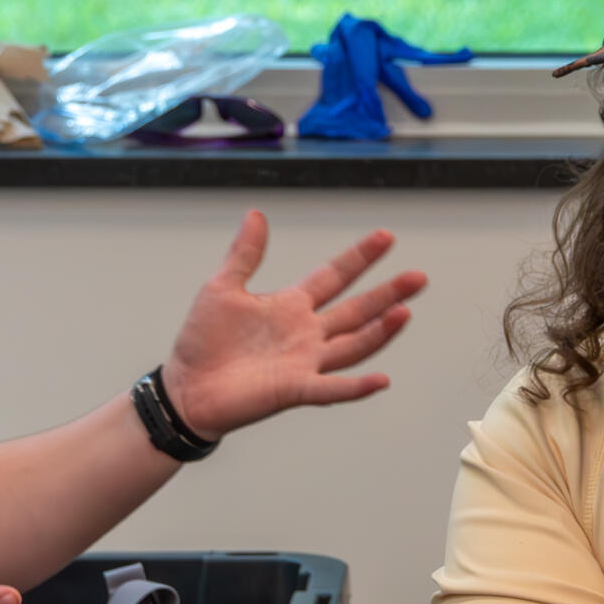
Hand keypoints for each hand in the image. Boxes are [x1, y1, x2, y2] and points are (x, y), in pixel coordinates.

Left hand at [159, 211, 426, 440]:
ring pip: (353, 346)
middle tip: (418, 276)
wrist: (186, 387)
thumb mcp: (222, 288)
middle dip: (387, 294)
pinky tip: (381, 380)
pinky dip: (356, 387)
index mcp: (291, 306)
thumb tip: (256, 214)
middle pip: (356, 311)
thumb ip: (244, 254)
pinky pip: (331, 389)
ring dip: (380, 332)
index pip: (334, 277)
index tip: (386, 237)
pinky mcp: (294, 390)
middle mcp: (306, 334)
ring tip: (404, 312)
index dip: (359, 258)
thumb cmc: (202, 342)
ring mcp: (305, 363)